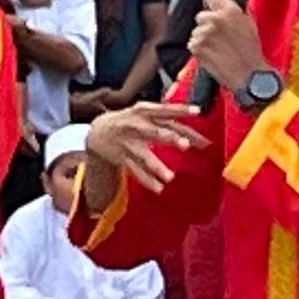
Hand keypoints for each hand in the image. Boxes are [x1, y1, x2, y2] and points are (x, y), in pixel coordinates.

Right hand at [84, 102, 205, 194]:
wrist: (97, 130)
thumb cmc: (131, 120)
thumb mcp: (147, 114)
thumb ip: (173, 124)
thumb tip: (202, 139)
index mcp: (144, 111)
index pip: (165, 109)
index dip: (180, 109)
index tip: (197, 111)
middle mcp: (136, 126)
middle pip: (156, 132)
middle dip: (170, 138)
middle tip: (185, 146)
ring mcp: (128, 143)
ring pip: (144, 156)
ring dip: (157, 166)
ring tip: (170, 178)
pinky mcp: (122, 158)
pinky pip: (135, 170)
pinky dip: (147, 180)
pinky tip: (158, 188)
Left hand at [184, 0, 264, 94]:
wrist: (248, 75)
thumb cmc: (251, 51)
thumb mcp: (249, 24)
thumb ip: (234, 11)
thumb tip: (224, 1)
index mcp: (230, 10)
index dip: (211, 2)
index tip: (213, 8)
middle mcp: (215, 19)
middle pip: (201, 15)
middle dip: (207, 24)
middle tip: (220, 37)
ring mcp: (203, 33)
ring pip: (197, 31)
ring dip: (204, 38)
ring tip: (218, 49)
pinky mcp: (196, 47)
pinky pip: (193, 44)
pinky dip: (200, 50)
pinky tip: (213, 55)